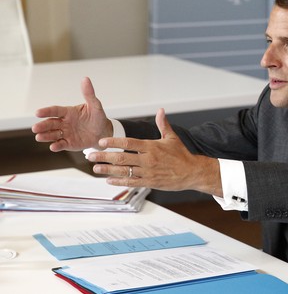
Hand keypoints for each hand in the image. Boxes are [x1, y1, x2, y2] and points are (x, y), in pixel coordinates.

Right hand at [31, 77, 112, 151]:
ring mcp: (65, 133)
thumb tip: (86, 79)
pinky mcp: (69, 143)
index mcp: (68, 112)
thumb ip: (89, 94)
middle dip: (42, 126)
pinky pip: (61, 144)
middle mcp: (64, 123)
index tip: (38, 112)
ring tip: (39, 137)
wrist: (103, 132)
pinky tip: (53, 146)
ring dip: (46, 136)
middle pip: (50, 123)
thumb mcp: (95, 105)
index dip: (46, 111)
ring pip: (53, 134)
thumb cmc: (98, 117)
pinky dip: (57, 146)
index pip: (55, 110)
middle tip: (35, 128)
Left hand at [88, 108, 222, 196]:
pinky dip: (119, 181)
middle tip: (91, 156)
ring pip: (124, 171)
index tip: (101, 142)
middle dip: (104, 157)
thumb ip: (163, 124)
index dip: (113, 142)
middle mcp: (148, 159)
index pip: (128, 143)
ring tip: (96, 168)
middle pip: (121, 158)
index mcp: (151, 146)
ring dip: (107, 170)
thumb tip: (161, 111)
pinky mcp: (150, 182)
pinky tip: (109, 180)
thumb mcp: (172, 138)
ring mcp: (148, 172)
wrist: (192, 172)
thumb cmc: (182, 155)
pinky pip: (131, 182)